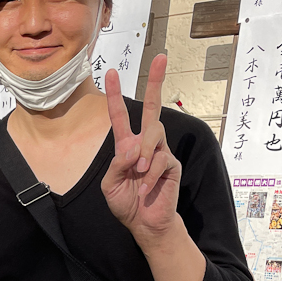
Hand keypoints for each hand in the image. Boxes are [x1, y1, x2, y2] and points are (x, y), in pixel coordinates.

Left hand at [101, 54, 181, 243]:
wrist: (144, 223)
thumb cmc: (126, 203)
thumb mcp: (110, 185)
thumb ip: (116, 166)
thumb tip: (132, 149)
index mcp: (126, 145)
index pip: (120, 116)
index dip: (116, 95)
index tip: (111, 72)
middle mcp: (144, 144)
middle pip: (152, 107)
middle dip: (155, 82)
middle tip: (161, 57)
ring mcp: (160, 151)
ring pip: (155, 133)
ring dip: (144, 151)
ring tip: (139, 171)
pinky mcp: (171, 164)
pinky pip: (161, 160)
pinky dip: (150, 176)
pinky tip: (146, 189)